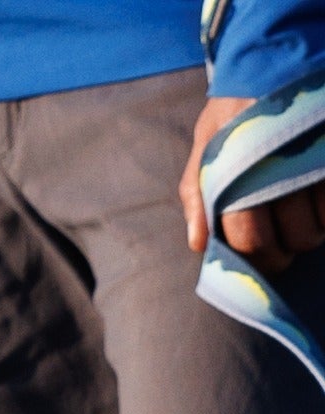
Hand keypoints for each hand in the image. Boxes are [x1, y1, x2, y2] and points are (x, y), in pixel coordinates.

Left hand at [183, 92, 324, 271]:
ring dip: (313, 231)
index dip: (258, 260)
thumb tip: (198, 244)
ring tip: (304, 222)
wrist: (273, 59)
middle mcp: (277, 171)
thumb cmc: (234, 111)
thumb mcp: (206, 146)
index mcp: (238, 176)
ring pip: (319, 224)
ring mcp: (310, 162)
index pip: (250, 241)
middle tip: (285, 246)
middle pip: (291, 238)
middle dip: (287, 250)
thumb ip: (196, 194)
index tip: (265, 259)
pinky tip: (319, 202)